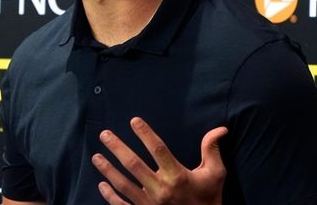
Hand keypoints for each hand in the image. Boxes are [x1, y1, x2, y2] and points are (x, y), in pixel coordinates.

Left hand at [92, 117, 227, 204]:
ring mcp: (150, 204)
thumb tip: (220, 129)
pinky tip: (101, 184)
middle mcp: (161, 189)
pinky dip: (110, 196)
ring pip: (124, 185)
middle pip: (134, 165)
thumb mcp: (215, 175)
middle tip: (104, 134)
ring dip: (108, 170)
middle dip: (117, 148)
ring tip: (96, 156)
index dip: (146, 134)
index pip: (159, 150)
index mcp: (178, 176)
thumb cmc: (209, 198)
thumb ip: (212, 151)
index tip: (134, 121)